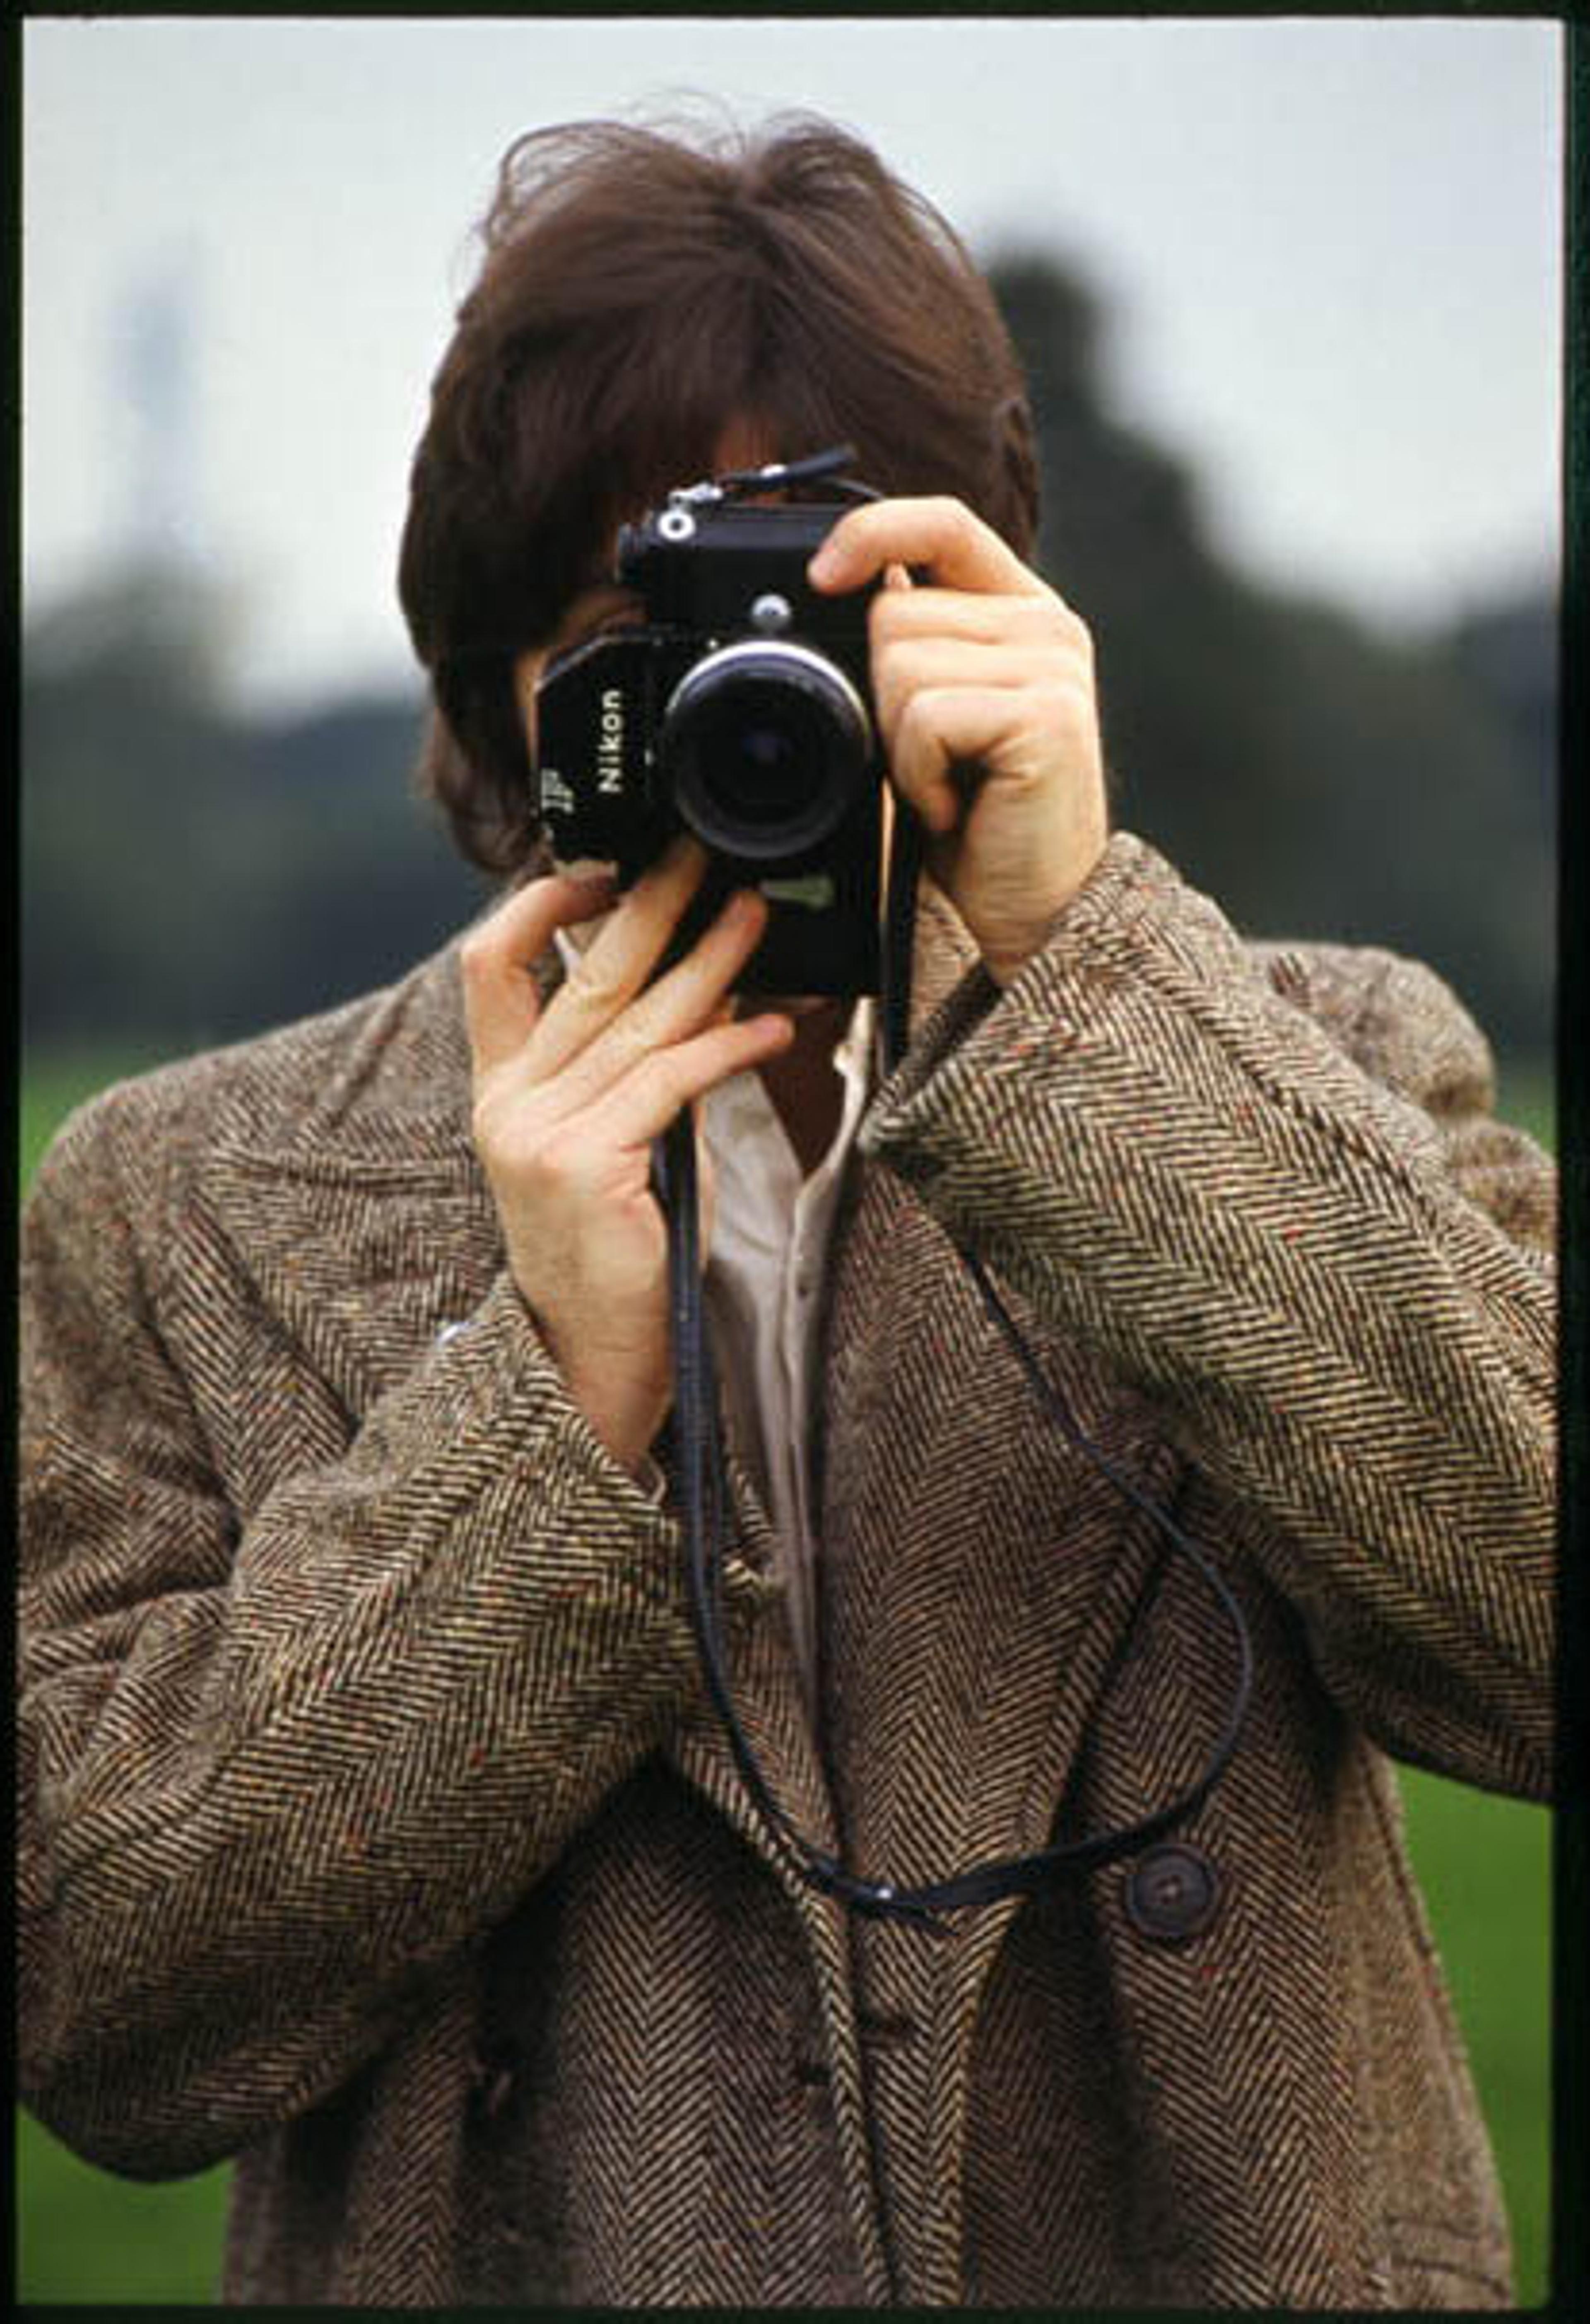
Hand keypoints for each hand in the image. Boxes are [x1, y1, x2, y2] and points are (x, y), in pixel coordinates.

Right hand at [462, 837, 793, 1473]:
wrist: (591, 1359)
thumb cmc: (618, 1254)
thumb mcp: (618, 1146)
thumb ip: (639, 1073)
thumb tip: (704, 992)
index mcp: (501, 1093)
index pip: (489, 970)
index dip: (537, 905)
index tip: (600, 865)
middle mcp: (510, 1105)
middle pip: (581, 975)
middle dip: (649, 905)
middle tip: (703, 856)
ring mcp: (541, 1133)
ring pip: (636, 1021)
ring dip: (708, 962)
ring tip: (754, 916)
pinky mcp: (587, 1163)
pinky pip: (669, 1082)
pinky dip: (727, 1047)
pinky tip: (773, 1029)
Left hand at [808, 497, 1107, 984]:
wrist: (1031, 910)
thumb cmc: (974, 820)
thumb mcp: (932, 716)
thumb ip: (909, 644)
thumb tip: (833, 582)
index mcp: (1020, 610)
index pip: (942, 522)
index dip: (873, 532)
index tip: (819, 575)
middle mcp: (1047, 626)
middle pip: (894, 613)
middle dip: (879, 699)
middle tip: (925, 762)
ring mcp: (1054, 667)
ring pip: (899, 665)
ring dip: (897, 745)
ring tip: (944, 785)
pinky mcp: (1048, 716)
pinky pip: (926, 716)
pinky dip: (918, 776)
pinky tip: (954, 807)